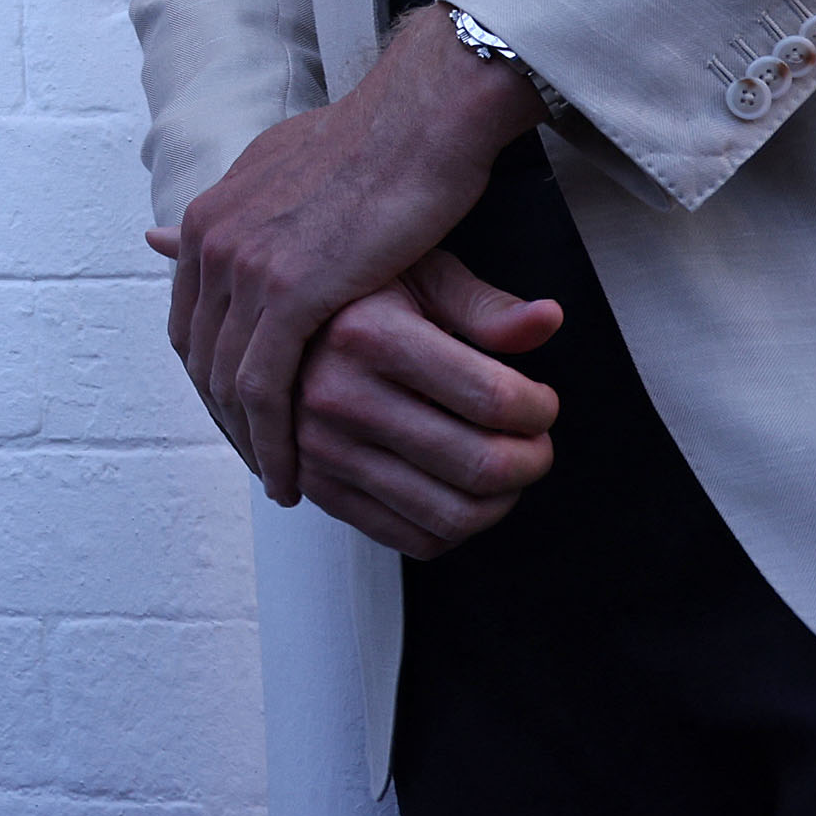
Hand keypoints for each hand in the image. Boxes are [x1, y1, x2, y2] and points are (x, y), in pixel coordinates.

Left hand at [152, 4, 545, 503]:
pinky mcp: (289, 292)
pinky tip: (291, 473)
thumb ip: (250, 207)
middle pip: (201, 355)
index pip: (190, 317)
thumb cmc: (379, 143)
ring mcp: (245, 266)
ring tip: (275, 479)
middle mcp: (213, 241)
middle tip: (256, 457)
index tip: (236, 410)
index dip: (210, 371)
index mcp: (211, 216)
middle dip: (224, 414)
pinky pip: (265, 387)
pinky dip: (273, 438)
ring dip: (247, 439)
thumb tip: (203, 225)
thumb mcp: (291, 170)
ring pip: (226, 380)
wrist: (423, 118)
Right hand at [289, 253, 565, 557]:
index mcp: (367, 334)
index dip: (540, 408)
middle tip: (534, 441)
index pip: (495, 399)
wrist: (269, 326)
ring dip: (501, 501)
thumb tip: (547, 321)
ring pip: (453, 515)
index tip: (539, 402)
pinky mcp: (317, 487)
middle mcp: (337, 396)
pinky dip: (455, 529)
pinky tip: (460, 492)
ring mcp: (322, 449)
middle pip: (482, 465)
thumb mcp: (418, 275)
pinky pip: (412, 540)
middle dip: (532, 459)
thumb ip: (484, 306)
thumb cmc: (355, 296)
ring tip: (502, 467)